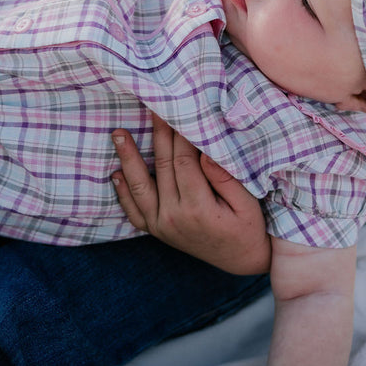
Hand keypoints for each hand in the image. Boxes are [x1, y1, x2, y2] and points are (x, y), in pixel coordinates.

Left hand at [111, 114, 270, 275]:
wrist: (242, 261)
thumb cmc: (249, 229)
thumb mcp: (248, 204)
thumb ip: (226, 178)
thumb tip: (205, 151)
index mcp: (197, 208)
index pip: (183, 160)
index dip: (180, 133)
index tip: (179, 107)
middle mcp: (174, 217)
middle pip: (162, 166)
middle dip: (157, 133)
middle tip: (152, 104)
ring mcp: (162, 226)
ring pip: (140, 187)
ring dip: (128, 158)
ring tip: (118, 134)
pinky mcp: (157, 231)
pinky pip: (134, 212)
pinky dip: (122, 193)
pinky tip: (116, 173)